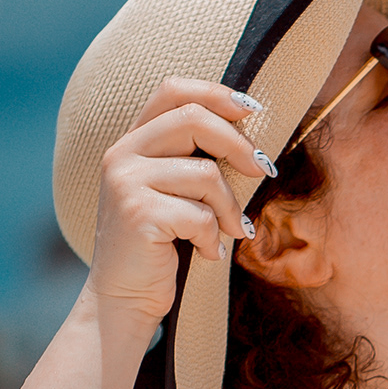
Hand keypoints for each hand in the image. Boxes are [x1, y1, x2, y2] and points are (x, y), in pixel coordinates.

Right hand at [87, 80, 273, 324]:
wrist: (124, 297)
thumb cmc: (162, 246)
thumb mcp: (176, 194)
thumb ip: (196, 160)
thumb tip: (252, 138)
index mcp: (133, 142)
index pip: (173, 91)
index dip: (217, 94)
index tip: (254, 111)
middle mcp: (123, 154)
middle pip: (194, 120)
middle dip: (239, 145)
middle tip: (264, 171)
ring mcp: (125, 182)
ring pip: (204, 174)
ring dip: (229, 208)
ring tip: (230, 232)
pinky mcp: (137, 213)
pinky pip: (200, 215)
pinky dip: (212, 238)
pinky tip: (207, 253)